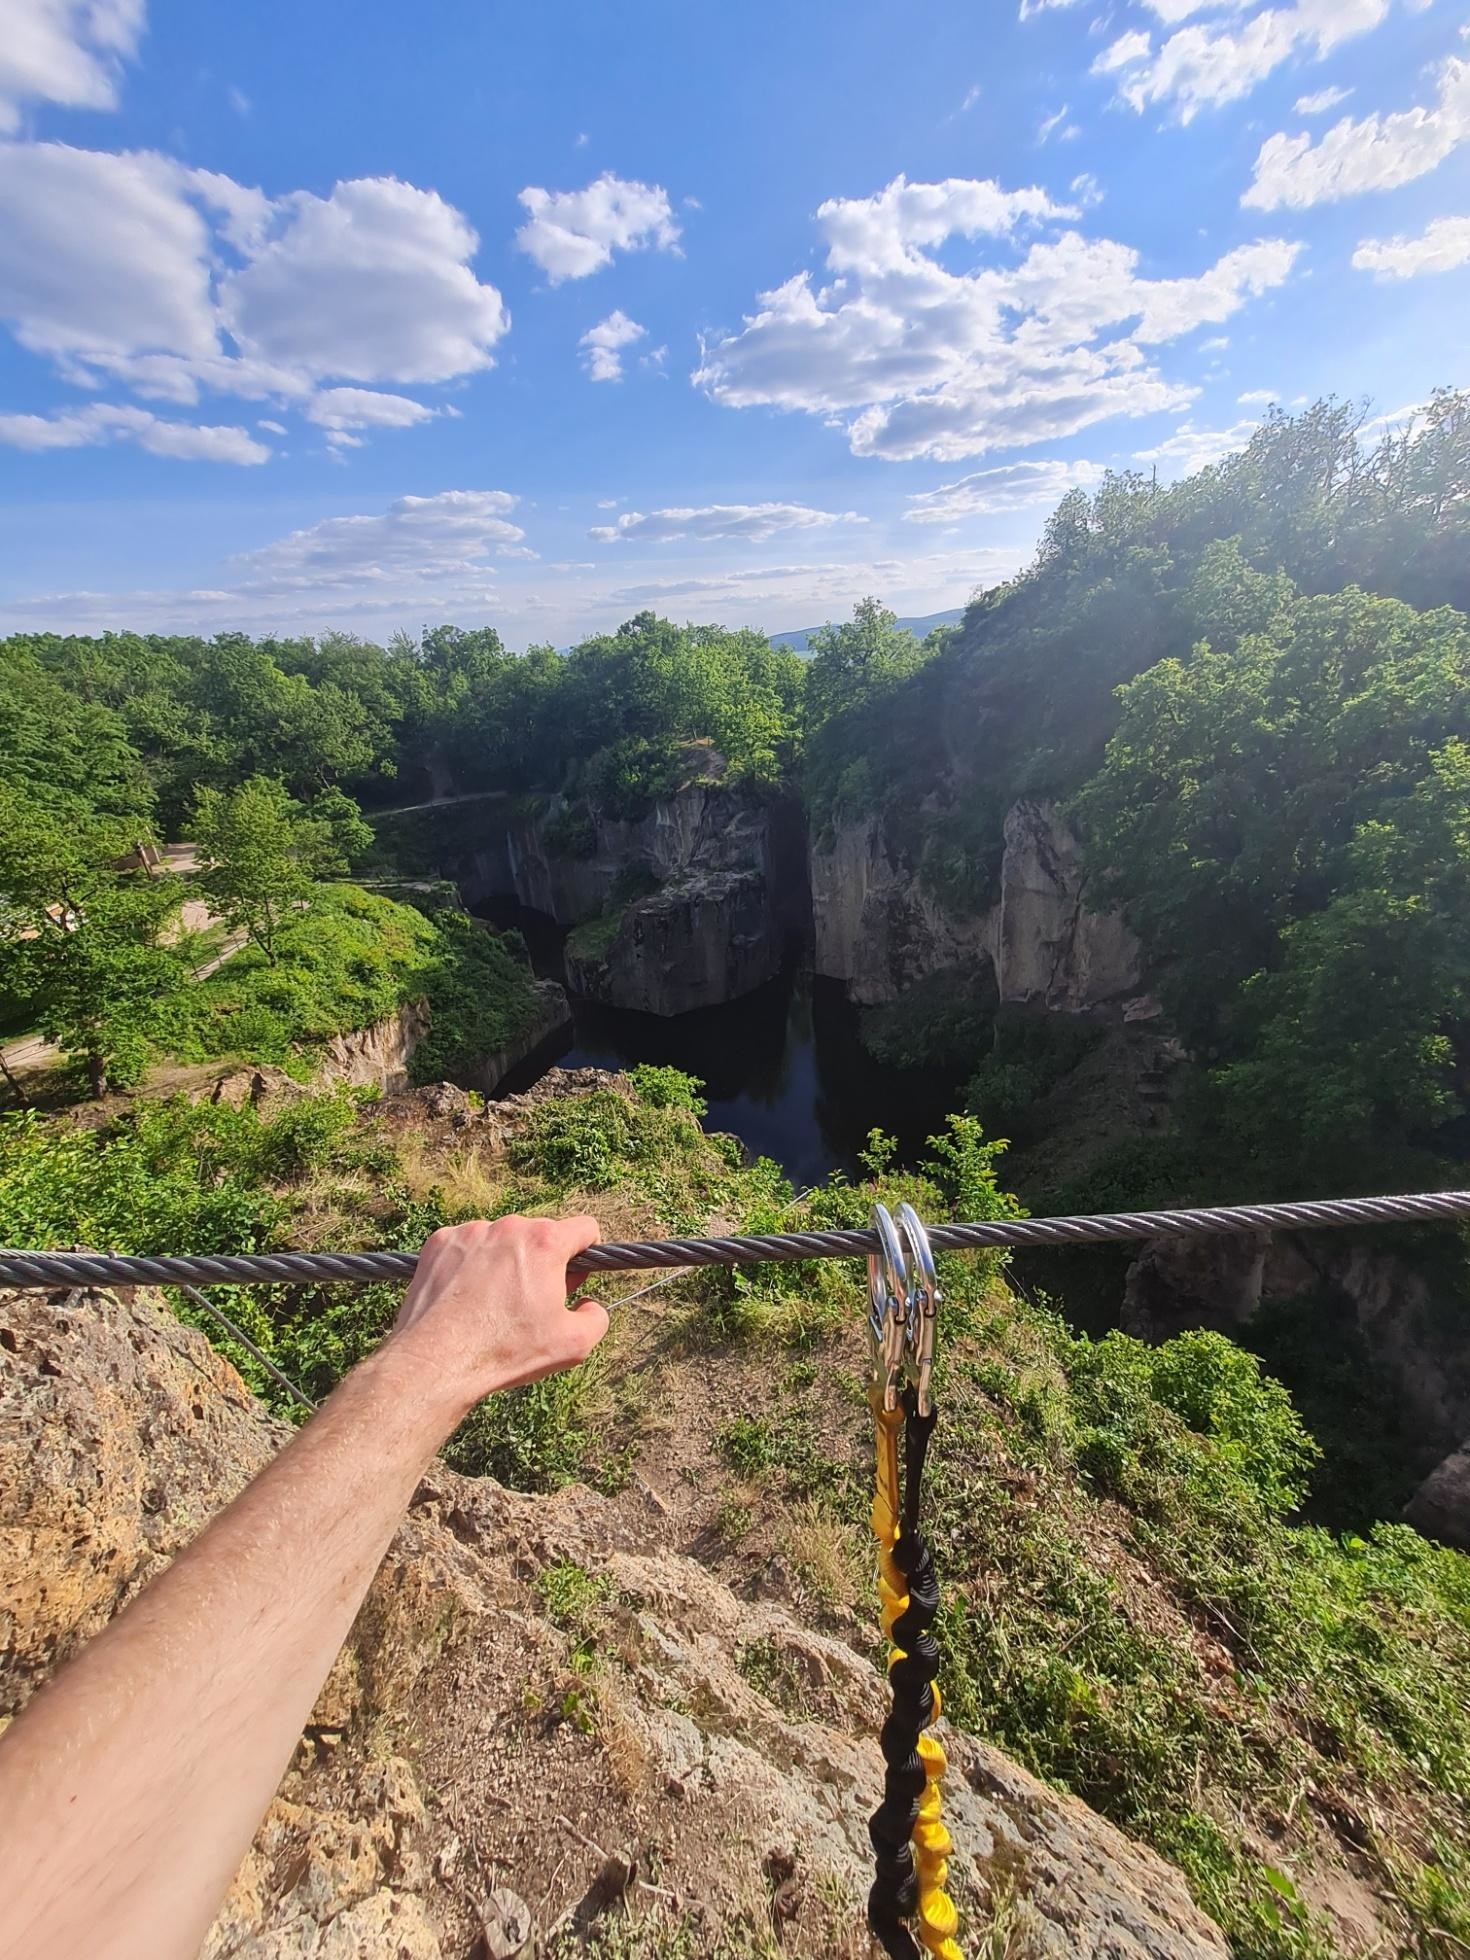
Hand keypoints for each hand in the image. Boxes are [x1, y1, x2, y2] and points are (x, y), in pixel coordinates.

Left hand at [383, 1216, 607, 1420]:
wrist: (437, 1360)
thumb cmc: (506, 1351)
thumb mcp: (573, 1345)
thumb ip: (597, 1317)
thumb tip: (589, 1304)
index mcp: (545, 1242)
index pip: (585, 1228)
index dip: (587, 1253)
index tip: (574, 1277)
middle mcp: (508, 1226)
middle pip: (540, 1234)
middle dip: (544, 1261)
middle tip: (533, 1300)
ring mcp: (470, 1231)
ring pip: (502, 1239)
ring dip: (506, 1261)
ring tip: (494, 1303)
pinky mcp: (440, 1242)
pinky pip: (468, 1245)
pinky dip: (472, 1264)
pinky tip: (467, 1296)